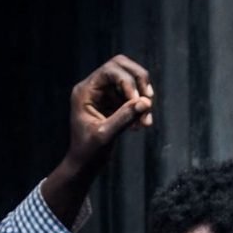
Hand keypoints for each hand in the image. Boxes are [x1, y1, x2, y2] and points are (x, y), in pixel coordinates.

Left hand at [64, 55, 154, 173]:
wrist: (84, 165)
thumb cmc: (88, 152)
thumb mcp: (104, 136)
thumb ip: (123, 118)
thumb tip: (145, 103)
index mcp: (85, 91)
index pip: (110, 70)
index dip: (127, 81)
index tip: (137, 101)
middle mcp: (94, 87)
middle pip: (121, 66)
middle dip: (139, 81)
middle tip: (148, 99)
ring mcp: (104, 94)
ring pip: (130, 80)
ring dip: (142, 97)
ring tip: (146, 120)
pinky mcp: (113, 102)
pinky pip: (132, 96)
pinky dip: (140, 107)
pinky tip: (141, 124)